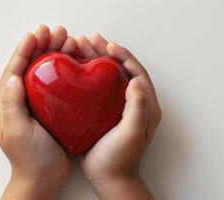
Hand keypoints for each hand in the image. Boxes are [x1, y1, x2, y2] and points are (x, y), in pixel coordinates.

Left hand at [0, 25, 77, 199]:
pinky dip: (66, 71)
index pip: (14, 69)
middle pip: (30, 66)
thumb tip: (14, 76)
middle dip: (42, 46)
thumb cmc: (30, 159)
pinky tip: (75, 64)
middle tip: (57, 32)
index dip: (24, 49)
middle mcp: (20, 101)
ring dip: (55, 55)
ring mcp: (36, 105)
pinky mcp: (51, 110)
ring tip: (69, 42)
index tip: (36, 34)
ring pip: (45, 72)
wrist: (43, 180)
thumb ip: (12, 104)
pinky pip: (57, 85)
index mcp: (6, 104)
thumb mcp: (17, 131)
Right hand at [74, 34, 161, 198]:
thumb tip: (136, 80)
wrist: (111, 179)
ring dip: (97, 59)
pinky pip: (99, 87)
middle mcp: (135, 102)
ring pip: (110, 76)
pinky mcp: (106, 112)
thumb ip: (136, 107)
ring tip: (81, 46)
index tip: (108, 46)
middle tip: (90, 39)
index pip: (137, 72)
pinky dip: (89, 74)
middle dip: (107, 52)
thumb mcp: (131, 132)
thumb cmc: (121, 159)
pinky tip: (76, 67)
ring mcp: (120, 107)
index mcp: (146, 105)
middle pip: (123, 69)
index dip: (123, 56)